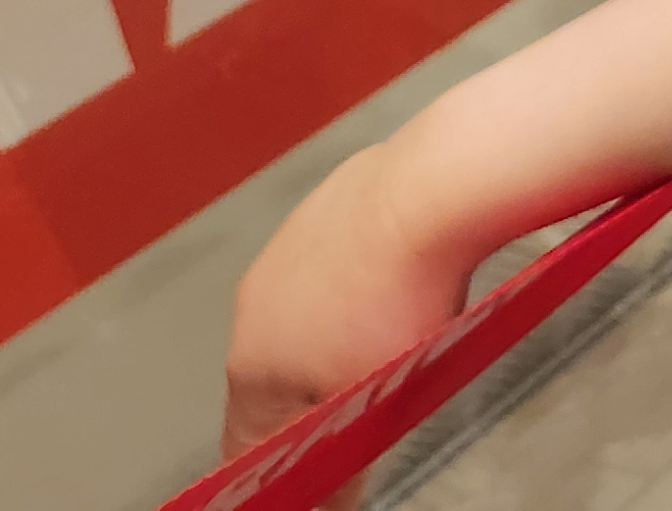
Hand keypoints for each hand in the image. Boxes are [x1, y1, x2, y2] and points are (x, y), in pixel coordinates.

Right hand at [220, 141, 481, 466]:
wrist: (429, 191)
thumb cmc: (400, 291)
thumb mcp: (371, 404)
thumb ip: (341, 458)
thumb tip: (330, 496)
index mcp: (251, 363)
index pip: (242, 442)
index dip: (270, 468)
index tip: (288, 476)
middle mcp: (254, 305)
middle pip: (271, 377)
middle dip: (309, 399)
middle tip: (355, 403)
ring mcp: (284, 250)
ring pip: (303, 315)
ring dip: (334, 335)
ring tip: (390, 334)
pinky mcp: (323, 210)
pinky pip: (333, 262)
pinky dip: (356, 279)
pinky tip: (397, 280)